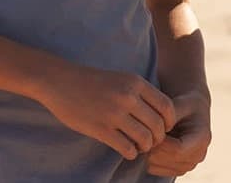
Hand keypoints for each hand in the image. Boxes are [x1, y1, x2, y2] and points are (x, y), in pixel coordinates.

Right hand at [38, 64, 178, 161]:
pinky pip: (126, 148)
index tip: (164, 128)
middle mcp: (128, 97)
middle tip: (152, 141)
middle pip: (158, 125)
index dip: (169, 122)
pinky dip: (131, 153)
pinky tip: (127, 150)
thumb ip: (140, 92)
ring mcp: (114, 113)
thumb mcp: (122, 78)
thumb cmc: (93, 81)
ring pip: (145, 139)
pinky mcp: (100, 129)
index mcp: (136, 82)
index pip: (167, 107)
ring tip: (139, 146)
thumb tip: (161, 114)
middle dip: (158, 138)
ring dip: (145, 147)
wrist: (60, 81)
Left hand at [146, 90, 211, 176]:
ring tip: (149, 137)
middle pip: (168, 160)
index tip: (150, 130)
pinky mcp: (178, 169)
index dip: (160, 143)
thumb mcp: (180, 104)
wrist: (192, 113)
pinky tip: (151, 144)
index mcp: (202, 138)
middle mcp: (199, 155)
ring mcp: (189, 165)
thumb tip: (157, 128)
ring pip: (159, 167)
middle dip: (153, 147)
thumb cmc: (185, 106)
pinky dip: (149, 158)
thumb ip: (169, 114)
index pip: (178, 150)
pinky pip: (155, 170)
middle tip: (145, 132)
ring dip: (150, 153)